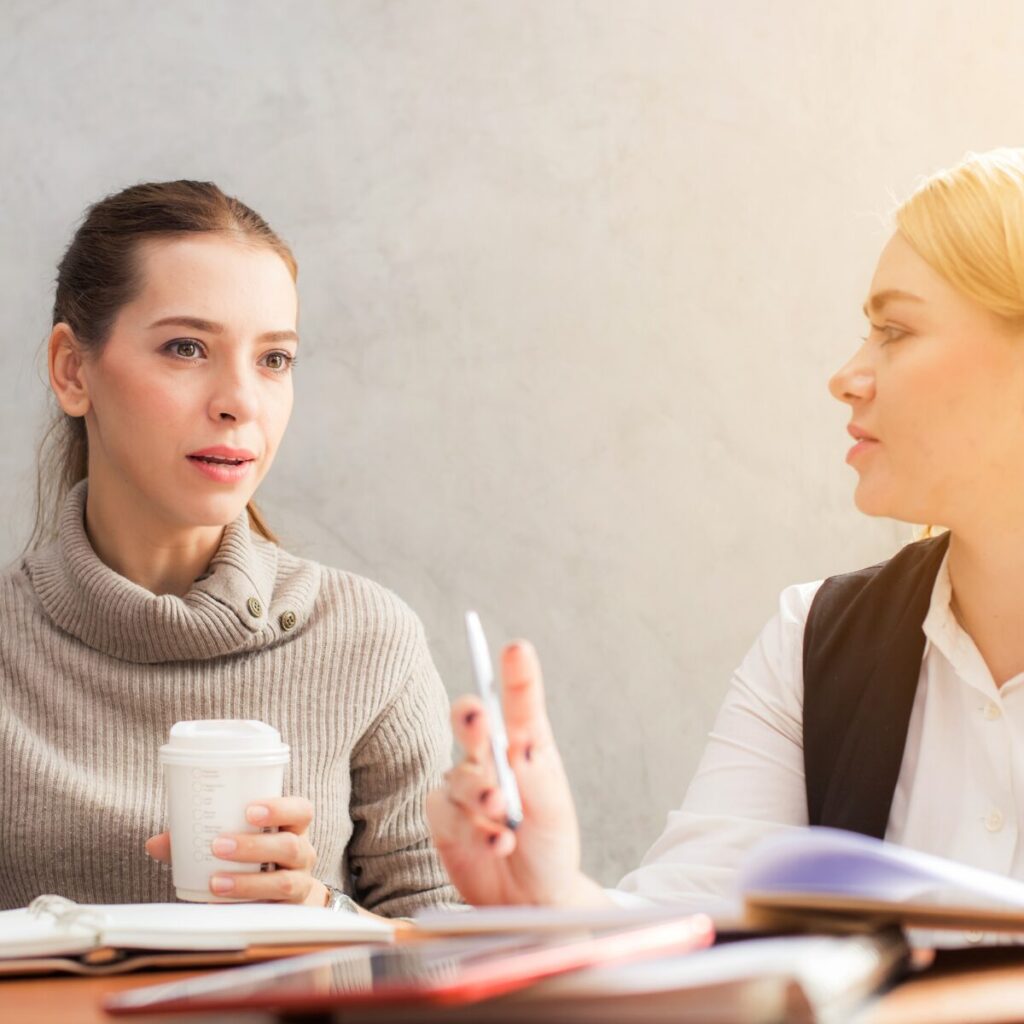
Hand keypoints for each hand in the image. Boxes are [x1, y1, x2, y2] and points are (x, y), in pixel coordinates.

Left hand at [145, 796, 326, 905]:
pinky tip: (220, 907)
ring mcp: (300, 884)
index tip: (249, 810)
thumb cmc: (255, 857)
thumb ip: (198, 837)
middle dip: (254, 846)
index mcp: (293, 827)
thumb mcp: (239, 838)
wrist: (284, 895)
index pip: (301, 811)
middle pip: (290, 846)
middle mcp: (302, 854)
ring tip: (216, 882)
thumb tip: (155, 843)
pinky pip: (272, 912)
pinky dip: (245, 909)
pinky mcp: (289, 913)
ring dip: (248, 882)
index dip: (280, 808)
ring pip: (285, 882)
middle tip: (219, 846)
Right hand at [426, 640, 608, 906]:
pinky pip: (449, 814)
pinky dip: (475, 830)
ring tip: (502, 813)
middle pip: (471, 722)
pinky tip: (497, 842)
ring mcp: (463, 786)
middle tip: (478, 720)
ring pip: (460, 776)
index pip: (520, 704)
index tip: (516, 650)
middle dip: (471, 718)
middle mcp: (490, 758)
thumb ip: (536, 778)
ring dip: (480, 793)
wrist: (530, 900)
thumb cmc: (548, 846)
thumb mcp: (554, 811)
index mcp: (526, 745)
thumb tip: (520, 744)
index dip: (517, 675)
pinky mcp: (443, 818)